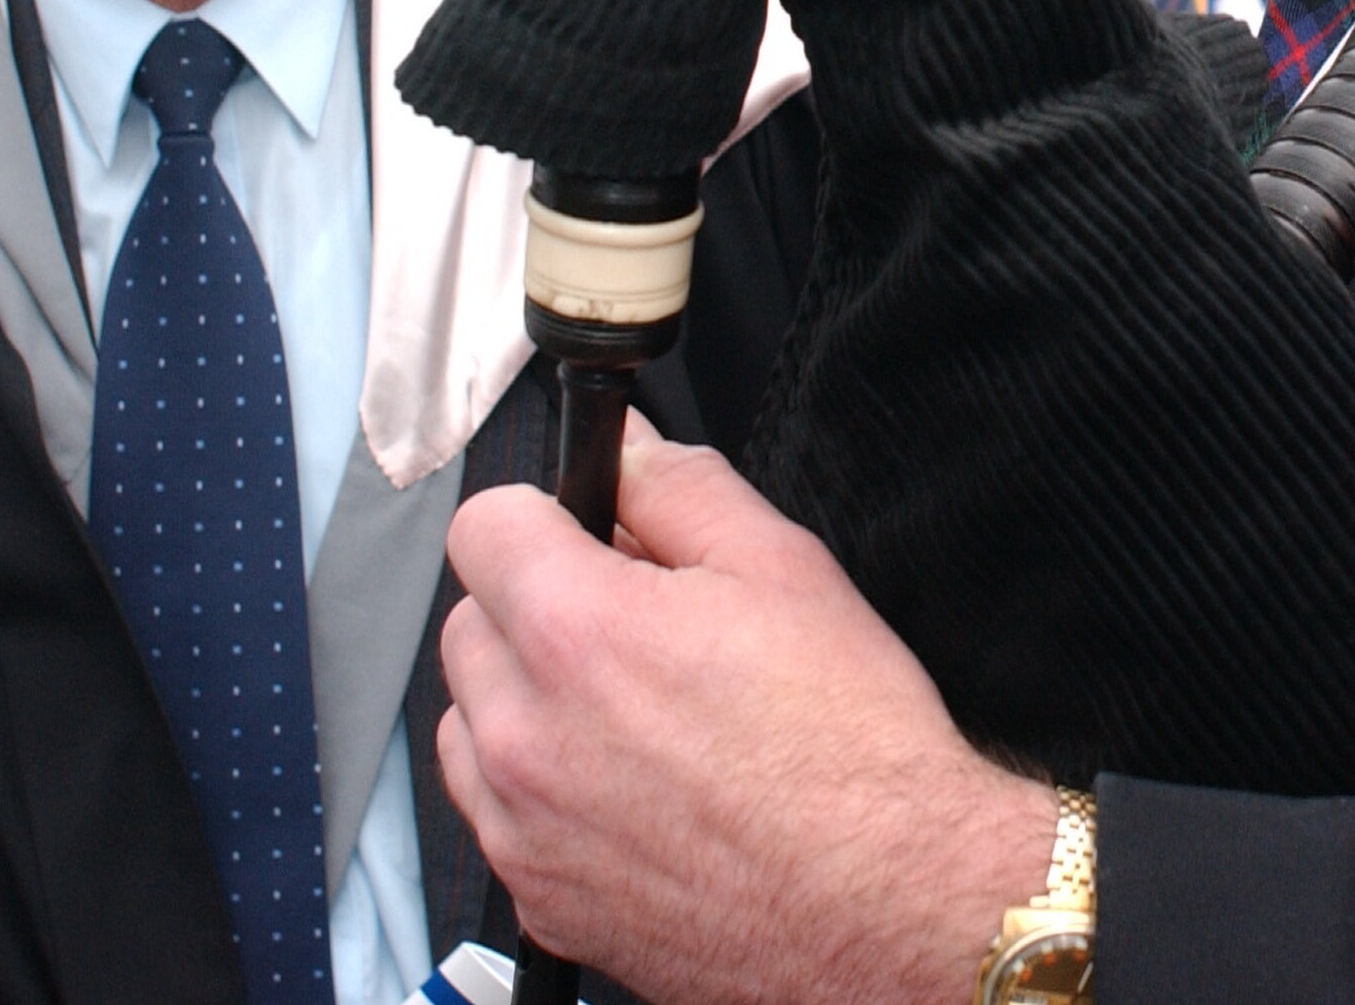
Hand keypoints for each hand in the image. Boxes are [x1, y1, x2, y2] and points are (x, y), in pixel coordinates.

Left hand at [437, 419, 1054, 1004]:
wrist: (884, 902)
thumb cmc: (849, 750)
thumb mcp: (784, 569)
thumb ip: (683, 488)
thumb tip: (629, 451)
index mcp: (578, 633)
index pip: (482, 527)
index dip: (545, 515)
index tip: (585, 535)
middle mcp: (527, 736)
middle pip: (470, 626)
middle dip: (536, 608)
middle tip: (635, 627)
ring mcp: (525, 829)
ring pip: (470, 725)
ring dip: (525, 704)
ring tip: (633, 715)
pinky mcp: (540, 899)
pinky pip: (497, 818)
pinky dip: (539, 794)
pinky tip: (630, 789)